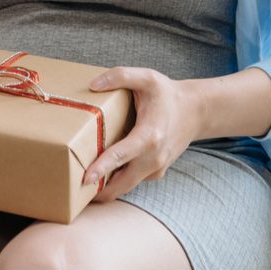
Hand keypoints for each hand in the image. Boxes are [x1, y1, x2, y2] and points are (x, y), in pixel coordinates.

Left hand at [84, 66, 199, 201]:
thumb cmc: (167, 94)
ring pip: (128, 184)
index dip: (101, 168)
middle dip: (101, 189)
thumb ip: (119, 76)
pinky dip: (119, 180)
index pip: (121, 156)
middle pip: (123, 181)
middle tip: (75, 192)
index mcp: (149, 136)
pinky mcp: (156, 170)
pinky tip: (102, 176)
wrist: (195, 111)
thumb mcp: (146, 77)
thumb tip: (93, 85)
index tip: (85, 179)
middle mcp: (154, 157)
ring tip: (84, 190)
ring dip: (108, 188)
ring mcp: (156, 167)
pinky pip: (134, 179)